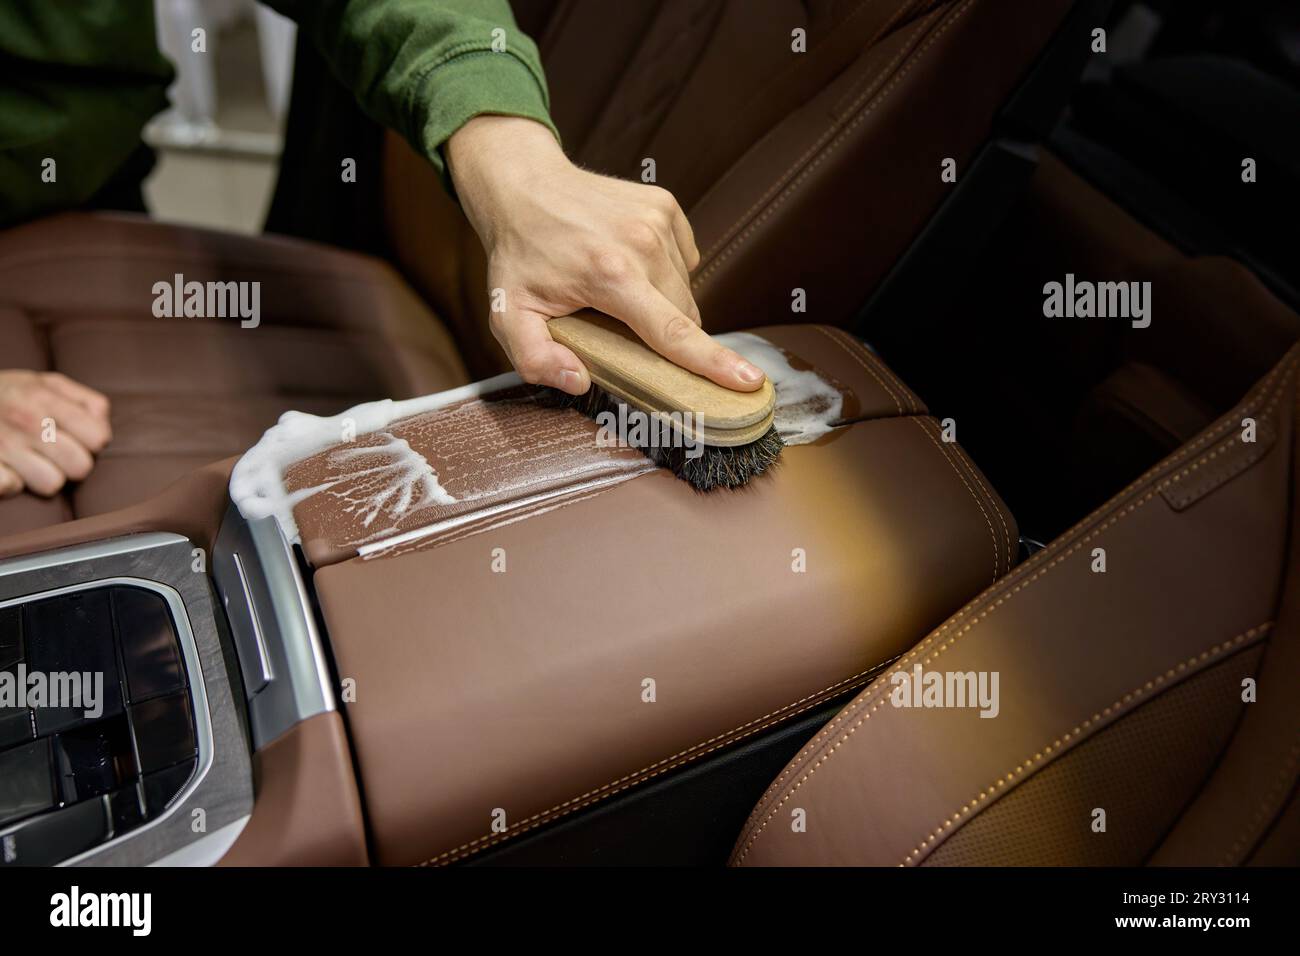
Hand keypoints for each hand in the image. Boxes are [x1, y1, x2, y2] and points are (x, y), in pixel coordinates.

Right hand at [0, 371, 111, 497]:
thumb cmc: (7, 395)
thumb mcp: (44, 383)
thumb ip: (83, 400)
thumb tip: (103, 424)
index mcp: (45, 398)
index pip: (98, 438)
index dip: (91, 442)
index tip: (77, 438)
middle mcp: (25, 421)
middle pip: (80, 467)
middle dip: (71, 463)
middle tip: (53, 454)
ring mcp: (3, 444)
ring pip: (52, 484)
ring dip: (43, 477)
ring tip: (29, 461)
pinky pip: (13, 488)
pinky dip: (11, 483)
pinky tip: (6, 469)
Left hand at [446, 116, 766, 395]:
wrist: (524, 184)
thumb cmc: (518, 254)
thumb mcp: (506, 314)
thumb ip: (535, 358)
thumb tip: (579, 381)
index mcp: (611, 275)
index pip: (673, 331)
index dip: (712, 363)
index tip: (749, 380)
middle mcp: (643, 244)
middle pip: (684, 316)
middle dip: (667, 339)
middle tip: (625, 333)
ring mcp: (659, 220)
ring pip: (686, 290)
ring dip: (662, 305)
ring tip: (619, 293)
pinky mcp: (666, 206)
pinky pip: (684, 262)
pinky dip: (664, 275)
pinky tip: (631, 267)